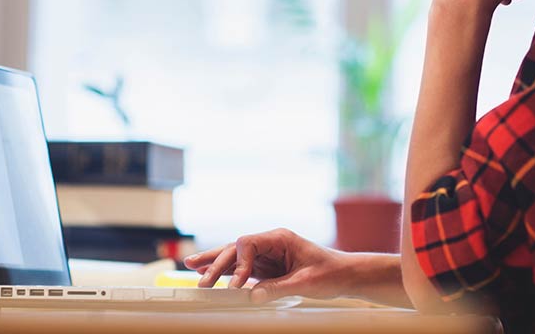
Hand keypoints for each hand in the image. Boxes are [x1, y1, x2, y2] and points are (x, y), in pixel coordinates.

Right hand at [183, 228, 350, 303]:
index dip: (238, 263)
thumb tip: (251, 296)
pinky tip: (208, 274)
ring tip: (190, 267)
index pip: (248, 243)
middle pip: (236, 248)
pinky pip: (241, 269)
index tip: (235, 285)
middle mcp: (270, 243)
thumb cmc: (330, 273)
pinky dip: (225, 272)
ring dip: (214, 263)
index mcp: (280, 238)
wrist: (344, 275)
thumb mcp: (306, 282)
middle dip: (216, 261)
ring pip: (235, 256)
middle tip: (197, 276)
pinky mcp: (267, 268)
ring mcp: (267, 255)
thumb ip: (278, 288)